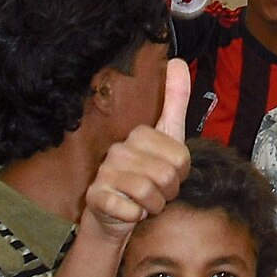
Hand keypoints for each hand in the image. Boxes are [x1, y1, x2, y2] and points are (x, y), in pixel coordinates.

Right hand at [83, 60, 191, 242]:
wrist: (115, 216)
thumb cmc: (145, 177)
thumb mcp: (167, 139)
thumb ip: (175, 101)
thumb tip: (176, 59)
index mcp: (139, 134)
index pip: (181, 159)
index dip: (180, 175)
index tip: (168, 175)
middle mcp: (119, 149)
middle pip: (166, 176)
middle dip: (168, 193)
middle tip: (156, 193)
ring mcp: (105, 172)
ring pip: (149, 194)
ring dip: (153, 206)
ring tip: (144, 202)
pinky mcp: (95, 197)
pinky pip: (129, 211)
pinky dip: (135, 217)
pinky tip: (128, 211)